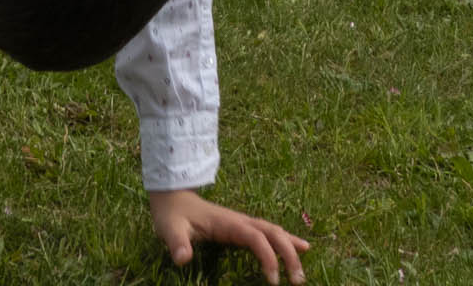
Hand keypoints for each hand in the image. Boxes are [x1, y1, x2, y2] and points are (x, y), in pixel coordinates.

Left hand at [148, 190, 308, 283]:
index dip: (268, 257)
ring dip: (291, 250)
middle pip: (273, 233)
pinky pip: (269, 234)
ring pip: (274, 232)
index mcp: (228, 222)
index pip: (256, 238)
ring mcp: (243, 223)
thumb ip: (177, 243)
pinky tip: (302, 248)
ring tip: (301, 275)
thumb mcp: (170, 229)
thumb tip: (182, 259)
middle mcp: (241, 221)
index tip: (273, 280)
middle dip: (289, 254)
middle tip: (298, 281)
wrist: (172, 196)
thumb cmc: (172, 214)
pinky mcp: (242, 227)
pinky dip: (286, 241)